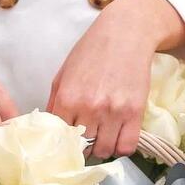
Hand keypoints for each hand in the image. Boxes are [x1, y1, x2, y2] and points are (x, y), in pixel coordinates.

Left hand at [47, 0, 184, 157]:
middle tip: (86, 141)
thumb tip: (49, 130)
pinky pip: (127, 146)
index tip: (68, 143)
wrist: (126, 32)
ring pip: (104, 151)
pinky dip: (121, 148)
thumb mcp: (64, 74)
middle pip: (83, 148)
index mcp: (67, 98)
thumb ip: (54, 104)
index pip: (60, 138)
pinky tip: (117, 138)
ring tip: (102, 139)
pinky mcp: (135, 112)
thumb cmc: (92, 51)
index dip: (63, 143)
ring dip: (102, 150)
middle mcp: (89, 108)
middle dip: (83, 148)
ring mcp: (113, 111)